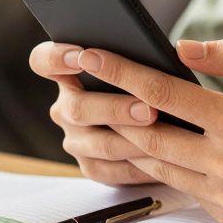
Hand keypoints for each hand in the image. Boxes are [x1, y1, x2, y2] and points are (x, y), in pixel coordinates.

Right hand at [30, 41, 159, 184]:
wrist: (164, 124)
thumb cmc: (151, 83)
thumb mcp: (146, 63)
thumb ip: (148, 54)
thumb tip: (180, 52)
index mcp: (69, 73)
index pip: (43, 61)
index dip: (56, 58)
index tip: (82, 56)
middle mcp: (65, 108)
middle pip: (76, 108)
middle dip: (115, 109)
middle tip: (148, 110)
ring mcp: (75, 140)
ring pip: (99, 144)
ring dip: (133, 139)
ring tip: (164, 133)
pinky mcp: (92, 167)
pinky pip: (113, 170)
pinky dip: (139, 164)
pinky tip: (163, 158)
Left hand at [34, 38, 222, 222]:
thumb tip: (183, 47)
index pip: (163, 94)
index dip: (119, 71)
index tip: (87, 55)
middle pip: (145, 134)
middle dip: (104, 110)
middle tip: (72, 88)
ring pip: (156, 164)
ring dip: (122, 141)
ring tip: (92, 116)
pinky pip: (180, 186)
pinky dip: (157, 165)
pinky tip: (139, 146)